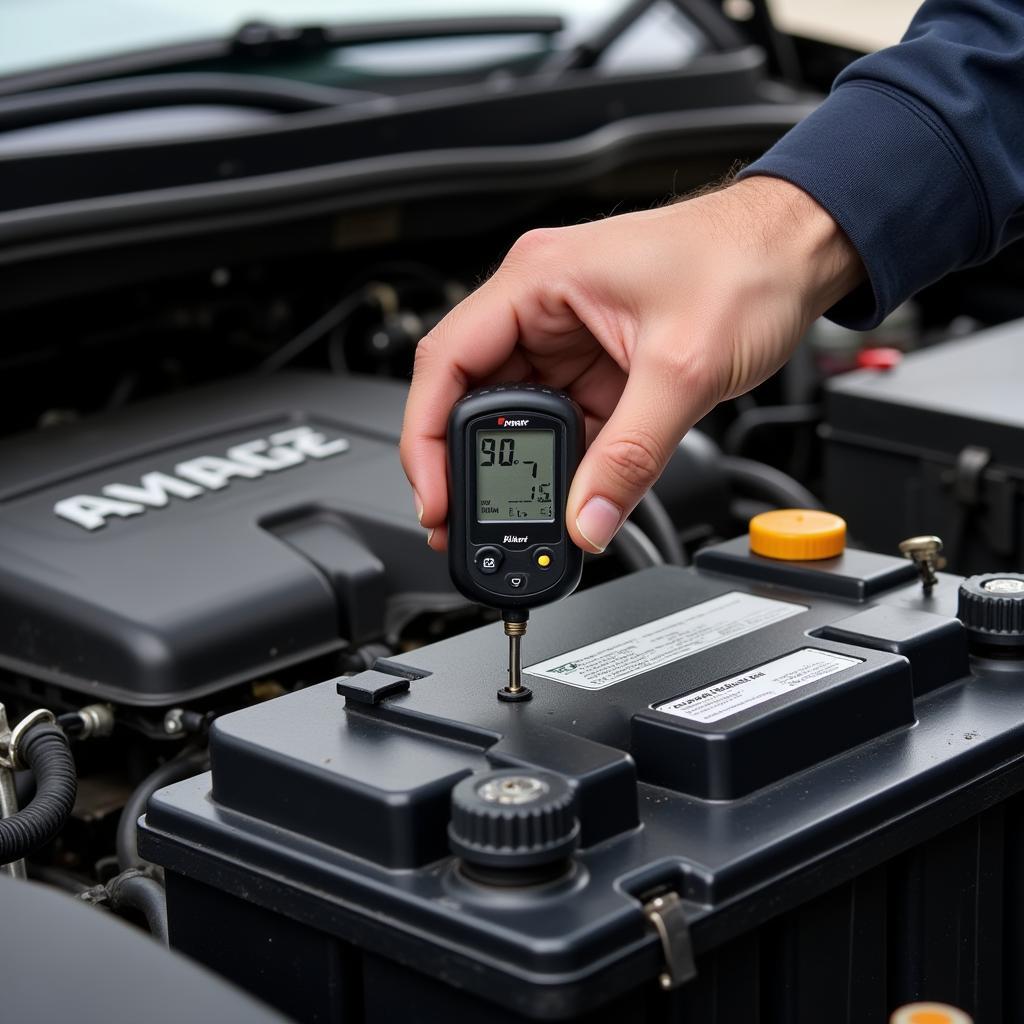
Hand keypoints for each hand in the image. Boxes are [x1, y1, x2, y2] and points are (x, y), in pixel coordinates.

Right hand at [400, 176, 862, 552]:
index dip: (428, 435)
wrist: (801, 251)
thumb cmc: (745, 263)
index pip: (447, 360)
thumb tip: (587, 517)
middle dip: (465, 462)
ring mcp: (569, 336)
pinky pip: (563, 422)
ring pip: (517, 415)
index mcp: (540, 280)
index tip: (436, 493)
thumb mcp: (682, 368)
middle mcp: (543, 305)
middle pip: (473, 394)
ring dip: (516, 467)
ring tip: (512, 519)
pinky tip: (564, 494)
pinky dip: (561, 461)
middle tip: (462, 520)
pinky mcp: (598, 365)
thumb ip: (631, 455)